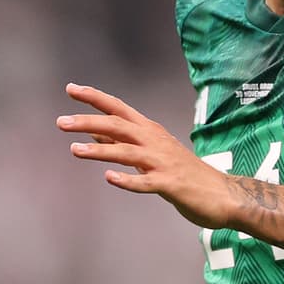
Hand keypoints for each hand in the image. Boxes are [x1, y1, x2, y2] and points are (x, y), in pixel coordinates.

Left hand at [57, 83, 233, 229]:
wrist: (223, 194)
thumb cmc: (183, 173)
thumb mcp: (151, 152)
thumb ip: (123, 141)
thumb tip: (93, 129)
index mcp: (150, 131)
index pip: (118, 108)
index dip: (95, 98)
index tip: (70, 89)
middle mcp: (155, 141)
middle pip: (118, 125)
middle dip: (88, 121)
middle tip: (61, 122)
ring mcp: (163, 163)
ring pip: (128, 152)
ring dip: (101, 150)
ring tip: (75, 150)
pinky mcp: (171, 185)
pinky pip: (146, 182)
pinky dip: (128, 180)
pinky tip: (109, 178)